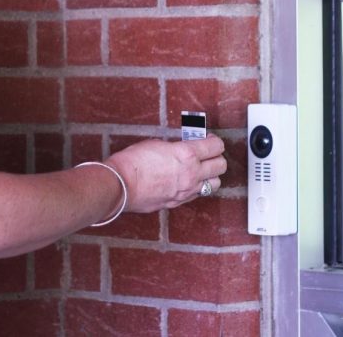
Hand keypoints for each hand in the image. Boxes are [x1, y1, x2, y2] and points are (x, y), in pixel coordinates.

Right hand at [105, 135, 226, 211]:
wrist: (121, 185)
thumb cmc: (133, 162)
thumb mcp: (158, 144)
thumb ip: (176, 147)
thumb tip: (183, 149)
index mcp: (187, 154)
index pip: (216, 146)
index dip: (214, 141)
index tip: (209, 139)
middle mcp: (192, 174)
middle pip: (221, 166)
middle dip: (217, 157)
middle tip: (208, 154)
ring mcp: (187, 191)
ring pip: (214, 184)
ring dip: (211, 175)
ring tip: (201, 170)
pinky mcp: (178, 202)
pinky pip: (197, 195)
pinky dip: (197, 187)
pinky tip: (187, 182)